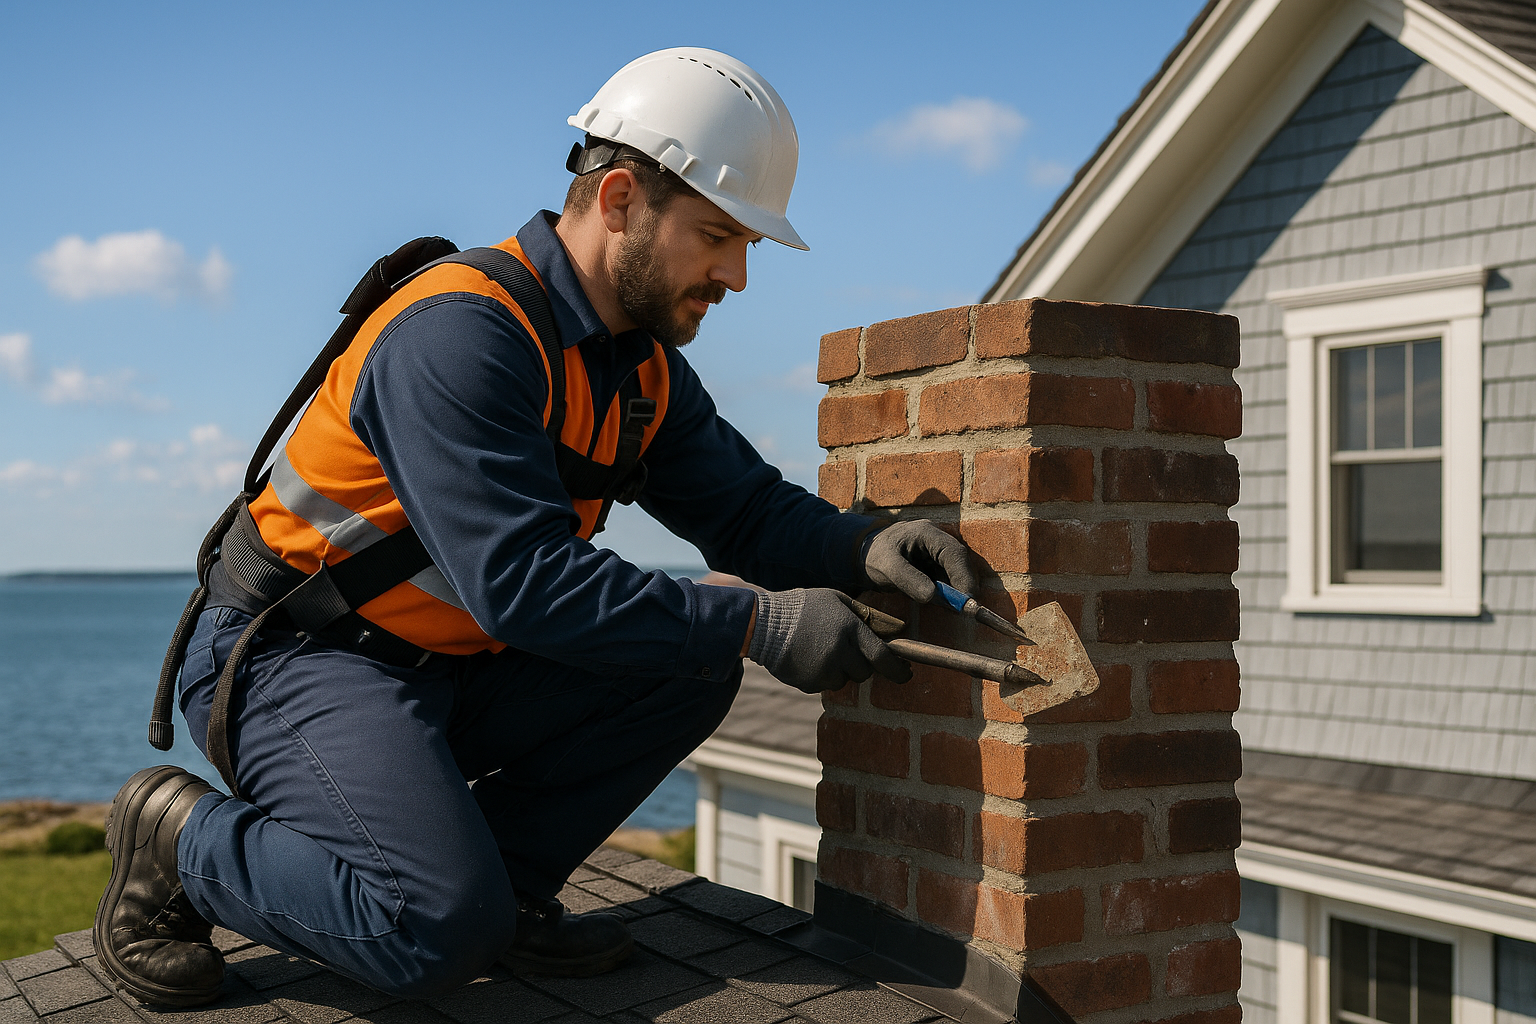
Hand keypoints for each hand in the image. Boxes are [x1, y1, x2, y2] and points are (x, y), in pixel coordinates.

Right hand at [748, 589, 911, 692]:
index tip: (906, 674)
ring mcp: (824, 670)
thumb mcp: (837, 599)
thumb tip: (895, 630)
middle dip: (861, 665)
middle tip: (845, 651)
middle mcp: (840, 652)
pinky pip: (825, 686)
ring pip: (845, 680)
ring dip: (839, 670)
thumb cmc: (804, 607)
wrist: (763, 623)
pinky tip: (807, 658)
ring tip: (820, 651)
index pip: (883, 657)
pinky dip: (821, 676)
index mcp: (850, 629)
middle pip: (865, 672)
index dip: (898, 670)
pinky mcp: (810, 683)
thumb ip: (866, 616)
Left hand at [861, 520, 978, 602]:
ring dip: (955, 590)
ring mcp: (937, 552)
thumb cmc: (874, 556)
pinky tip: (940, 602)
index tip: (966, 597)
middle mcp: (936, 539)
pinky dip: (947, 592)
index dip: (963, 575)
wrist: (864, 555)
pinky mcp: (935, 564)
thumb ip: (908, 579)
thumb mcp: (887, 567)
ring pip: (955, 572)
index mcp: (926, 532)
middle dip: (963, 584)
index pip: (953, 552)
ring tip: (947, 606)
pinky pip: (947, 579)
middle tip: (963, 608)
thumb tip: (932, 595)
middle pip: (959, 561)